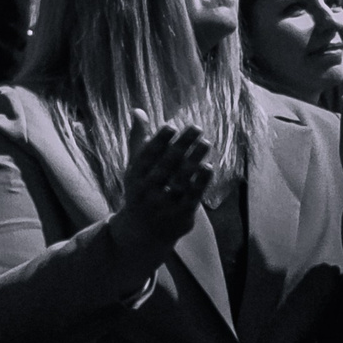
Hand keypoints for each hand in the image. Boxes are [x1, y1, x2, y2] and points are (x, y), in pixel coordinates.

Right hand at [110, 111, 212, 252]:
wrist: (142, 232)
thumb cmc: (141, 191)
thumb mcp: (135, 168)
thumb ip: (138, 140)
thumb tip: (138, 110)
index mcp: (134, 176)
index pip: (147, 156)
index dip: (159, 141)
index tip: (172, 125)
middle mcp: (146, 190)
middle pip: (166, 165)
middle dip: (182, 145)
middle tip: (196, 127)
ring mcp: (163, 204)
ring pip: (181, 179)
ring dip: (194, 159)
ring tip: (206, 142)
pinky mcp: (179, 215)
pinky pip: (192, 196)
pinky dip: (201, 181)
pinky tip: (208, 166)